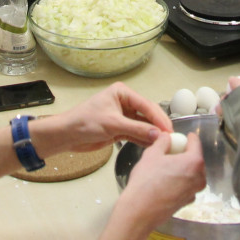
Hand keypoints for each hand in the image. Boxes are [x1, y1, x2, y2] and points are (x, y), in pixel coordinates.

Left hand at [41, 82, 173, 154]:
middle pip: (147, 114)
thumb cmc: (85, 122)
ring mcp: (123, 117)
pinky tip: (154, 146)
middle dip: (158, 126)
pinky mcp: (120, 129)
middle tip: (171, 138)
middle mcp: (125, 103)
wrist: (67, 135)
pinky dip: (144, 140)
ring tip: (166, 144)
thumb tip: (158, 135)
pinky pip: (136, 134)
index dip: (159, 118)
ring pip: (143, 125)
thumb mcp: (113, 124)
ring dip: (152, 134)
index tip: (169, 130)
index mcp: (122, 93)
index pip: (146, 105)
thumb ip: (137, 129)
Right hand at [115, 133, 205, 230]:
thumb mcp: (152, 154)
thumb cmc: (147, 181)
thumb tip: (166, 137)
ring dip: (182, 169)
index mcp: (194, 162)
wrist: (140, 211)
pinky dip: (179, 181)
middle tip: (172, 151)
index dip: (189, 138)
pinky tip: (165, 181)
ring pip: (191, 174)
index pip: (196, 144)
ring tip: (166, 166)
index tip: (185, 136)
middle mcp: (199, 178)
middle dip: (185, 154)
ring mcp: (193, 192)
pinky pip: (186, 186)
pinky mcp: (186, 202)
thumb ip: (162, 142)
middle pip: (195, 160)